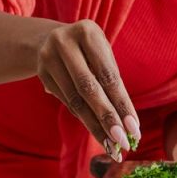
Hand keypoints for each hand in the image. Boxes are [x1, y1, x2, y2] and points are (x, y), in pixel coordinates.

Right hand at [35, 19, 139, 159]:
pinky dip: (84, 119)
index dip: (122, 104)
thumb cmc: (89, 51)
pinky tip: (97, 133)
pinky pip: (66, 102)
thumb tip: (128, 123)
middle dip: (108, 118)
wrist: (50, 39)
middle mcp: (64, 42)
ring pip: (75, 100)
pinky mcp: (41, 74)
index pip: (108, 75)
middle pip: (89, 88)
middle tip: (122, 142)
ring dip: (95, 126)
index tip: (135, 128)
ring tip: (111, 145)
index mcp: (87, 32)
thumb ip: (113, 82)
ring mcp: (48, 58)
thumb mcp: (102, 55)